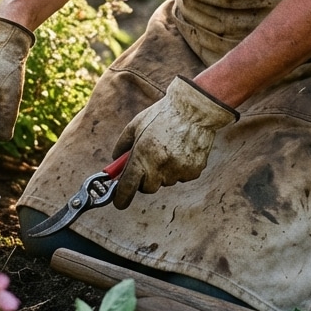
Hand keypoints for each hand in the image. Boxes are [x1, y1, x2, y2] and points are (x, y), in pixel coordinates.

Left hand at [111, 76, 237, 208]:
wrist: (194, 109)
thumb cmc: (162, 114)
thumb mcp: (136, 125)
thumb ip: (123, 145)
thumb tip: (115, 162)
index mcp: (142, 154)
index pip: (127, 187)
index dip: (121, 197)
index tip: (119, 202)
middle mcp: (159, 166)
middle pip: (147, 188)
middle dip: (145, 179)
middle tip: (149, 161)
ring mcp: (178, 170)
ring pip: (166, 181)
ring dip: (164, 172)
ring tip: (169, 148)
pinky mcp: (193, 171)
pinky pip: (182, 177)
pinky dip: (180, 168)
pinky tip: (182, 150)